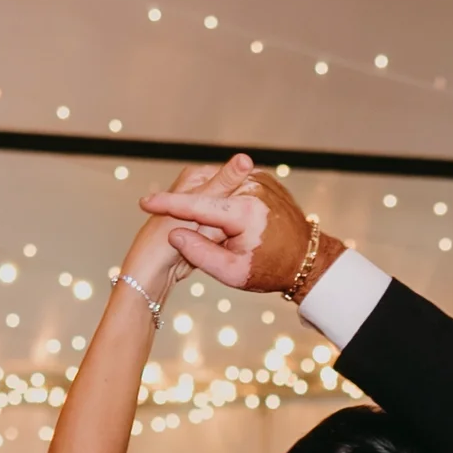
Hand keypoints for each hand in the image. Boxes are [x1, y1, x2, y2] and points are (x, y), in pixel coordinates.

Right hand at [139, 154, 318, 292]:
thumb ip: (201, 254)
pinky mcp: (264, 179)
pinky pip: (231, 184)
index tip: (145, 203)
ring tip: (193, 219)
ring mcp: (261, 180)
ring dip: (201, 198)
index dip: (168, 204)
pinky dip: (218, 195)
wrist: (306, 261)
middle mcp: (254, 188)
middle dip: (185, 202)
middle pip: (205, 190)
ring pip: (217, 185)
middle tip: (166, 215)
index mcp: (245, 212)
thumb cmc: (270, 271)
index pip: (197, 205)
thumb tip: (174, 233)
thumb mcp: (233, 273)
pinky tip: (213, 214)